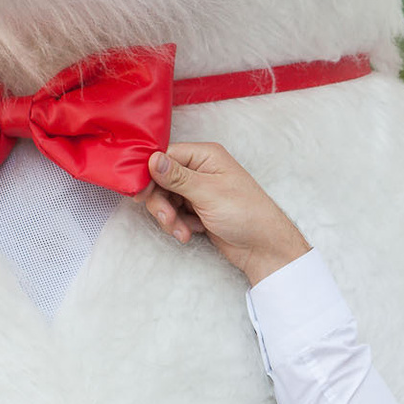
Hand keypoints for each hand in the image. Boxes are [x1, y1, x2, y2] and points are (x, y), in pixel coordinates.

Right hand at [133, 142, 310, 284]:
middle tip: (167, 218)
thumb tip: (152, 159)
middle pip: (162, 180)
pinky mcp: (198, 209)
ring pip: (166, 199)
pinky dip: (179, 224)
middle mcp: (200, 170)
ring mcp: (198, 190)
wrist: (262, 247)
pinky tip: (192, 232)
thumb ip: (177, 176)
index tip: (142, 192)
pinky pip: (175, 213)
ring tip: (182, 231)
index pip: (166, 156)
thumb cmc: (245, 213)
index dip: (151, 174)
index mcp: (205, 156)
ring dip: (170, 217)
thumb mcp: (207, 192)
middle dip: (161, 202)